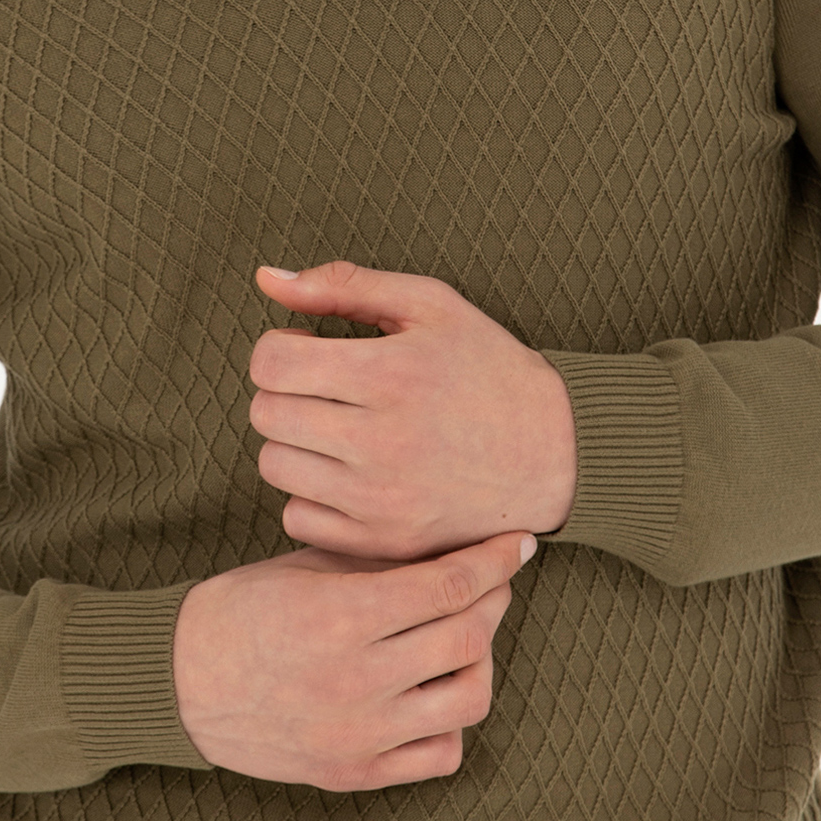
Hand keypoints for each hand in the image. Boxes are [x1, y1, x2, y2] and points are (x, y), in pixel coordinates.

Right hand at [171, 529, 534, 791]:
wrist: (176, 682)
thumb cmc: (242, 611)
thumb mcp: (308, 568)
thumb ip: (383, 563)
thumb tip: (461, 549)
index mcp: (340, 616)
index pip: (449, 584)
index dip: (494, 559)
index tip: (517, 544)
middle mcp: (355, 679)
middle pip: (468, 636)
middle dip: (493, 600)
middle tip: (490, 583)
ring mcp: (358, 734)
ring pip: (469, 698)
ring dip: (479, 661)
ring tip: (461, 640)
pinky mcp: (353, 773)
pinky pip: (441, 754)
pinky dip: (451, 721)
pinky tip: (434, 693)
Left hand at [246, 262, 577, 559]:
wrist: (556, 454)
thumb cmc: (488, 368)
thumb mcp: (430, 306)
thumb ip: (344, 286)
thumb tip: (265, 279)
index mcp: (392, 374)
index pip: (271, 362)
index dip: (280, 348)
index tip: (310, 350)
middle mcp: (381, 442)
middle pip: (266, 414)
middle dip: (286, 392)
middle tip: (326, 388)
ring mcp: (380, 500)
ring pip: (275, 466)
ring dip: (295, 442)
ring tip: (338, 428)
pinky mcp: (383, 541)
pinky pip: (297, 517)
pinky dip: (311, 495)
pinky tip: (348, 473)